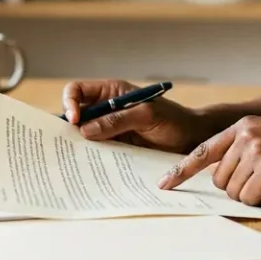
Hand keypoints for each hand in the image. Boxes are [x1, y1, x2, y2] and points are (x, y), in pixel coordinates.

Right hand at [62, 79, 217, 153]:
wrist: (194, 140)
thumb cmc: (174, 120)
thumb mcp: (146, 115)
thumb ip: (117, 120)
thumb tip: (84, 130)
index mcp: (111, 92)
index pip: (77, 91)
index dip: (70, 102)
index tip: (75, 120)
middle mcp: (107, 109)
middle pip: (76, 115)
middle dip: (68, 128)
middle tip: (66, 145)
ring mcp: (110, 130)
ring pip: (85, 136)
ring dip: (79, 146)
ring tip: (75, 160)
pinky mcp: (116, 148)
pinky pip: (98, 152)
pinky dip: (92, 159)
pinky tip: (90, 169)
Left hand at [157, 115, 260, 205]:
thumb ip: (244, 149)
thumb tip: (221, 176)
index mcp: (244, 126)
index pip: (203, 150)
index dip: (182, 170)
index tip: (165, 183)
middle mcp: (246, 135)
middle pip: (219, 178)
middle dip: (238, 187)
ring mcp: (256, 150)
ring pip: (233, 191)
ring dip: (253, 194)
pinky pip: (250, 198)